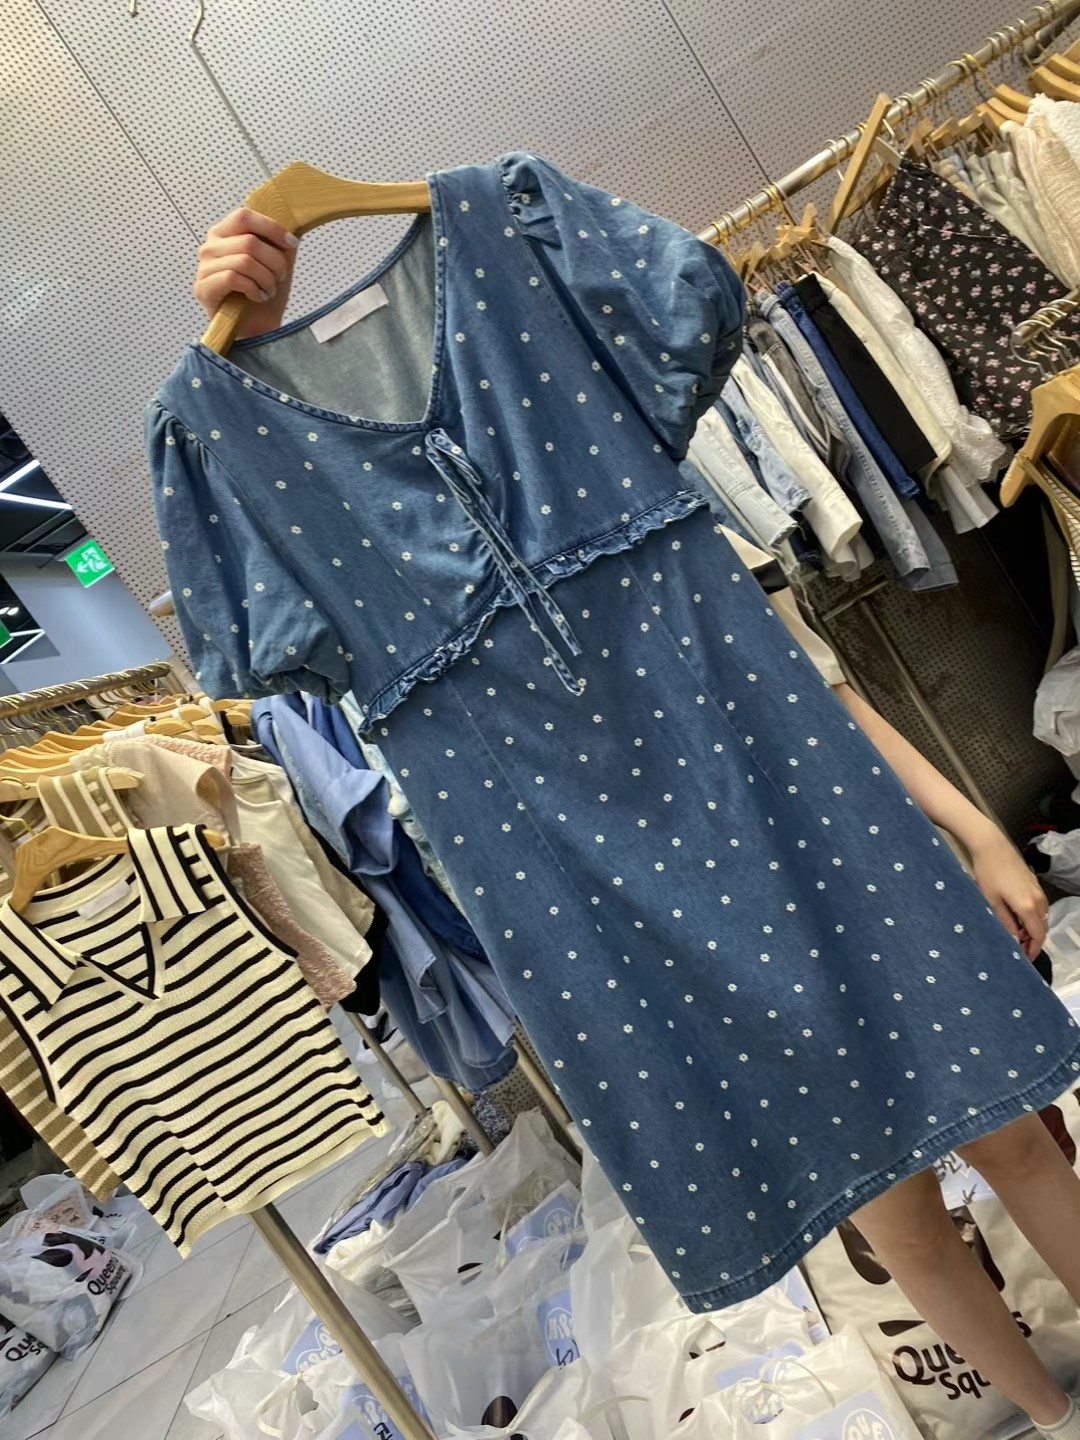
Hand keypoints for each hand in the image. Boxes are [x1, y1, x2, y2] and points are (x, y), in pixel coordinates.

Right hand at [194, 208, 298, 339]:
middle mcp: (209, 246)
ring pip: (244, 261)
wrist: (257, 328)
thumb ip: (279, 240)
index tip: (291, 244)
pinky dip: (253, 289)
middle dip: (274, 262)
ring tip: (269, 290)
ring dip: (266, 278)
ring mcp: (204, 268)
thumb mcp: (276, 261)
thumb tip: (294, 218)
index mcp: (224, 233)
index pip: (244, 216)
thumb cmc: (264, 293)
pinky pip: (233, 278)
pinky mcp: (203, 288)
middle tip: (280, 277)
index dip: (271, 228)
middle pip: (249, 242)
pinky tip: (258, 296)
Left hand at [968, 826, 1048, 960]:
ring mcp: (1037, 890)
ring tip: (1016, 934)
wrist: (991, 845)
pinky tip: (1018, 917)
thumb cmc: (987, 873)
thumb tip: (1013, 938)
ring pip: (1042, 917)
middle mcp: (1038, 899)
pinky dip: (1033, 916)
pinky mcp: (1034, 883)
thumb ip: (1005, 922)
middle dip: (1033, 940)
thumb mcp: (992, 901)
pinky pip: (1039, 906)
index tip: (1025, 958)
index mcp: (1028, 906)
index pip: (1037, 935)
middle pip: (1042, 927)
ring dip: (1033, 928)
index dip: (1033, 949)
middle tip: (1019, 948)